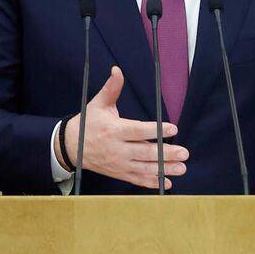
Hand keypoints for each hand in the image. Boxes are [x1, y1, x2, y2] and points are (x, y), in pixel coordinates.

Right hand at [63, 66, 187, 189]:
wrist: (70, 147)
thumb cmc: (88, 123)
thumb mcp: (98, 104)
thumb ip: (111, 89)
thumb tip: (117, 70)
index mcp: (114, 130)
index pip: (138, 131)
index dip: (155, 131)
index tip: (173, 129)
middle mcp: (117, 149)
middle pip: (144, 152)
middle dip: (166, 154)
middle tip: (184, 153)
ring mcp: (118, 164)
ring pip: (144, 168)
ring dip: (164, 169)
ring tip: (182, 168)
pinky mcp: (119, 173)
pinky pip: (137, 179)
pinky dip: (151, 183)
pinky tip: (167, 183)